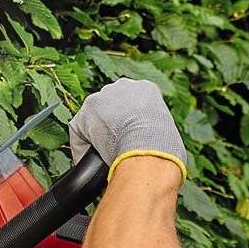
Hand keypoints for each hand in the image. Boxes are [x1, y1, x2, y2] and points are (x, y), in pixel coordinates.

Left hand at [68, 78, 186, 180]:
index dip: (131, 120)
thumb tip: (157, 149)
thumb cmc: (165, 148)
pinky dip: (81, 147)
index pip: (133, 102)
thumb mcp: (169, 133)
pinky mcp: (84, 114)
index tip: (131, 135)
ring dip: (96, 133)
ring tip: (102, 154)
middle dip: (112, 123)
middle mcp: (122, 87)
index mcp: (146, 89)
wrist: (148, 149)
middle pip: (111, 104)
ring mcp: (101, 98)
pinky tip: (88, 161)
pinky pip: (79, 131)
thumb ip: (158, 133)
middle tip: (116, 145)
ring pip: (93, 116)